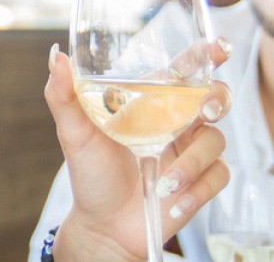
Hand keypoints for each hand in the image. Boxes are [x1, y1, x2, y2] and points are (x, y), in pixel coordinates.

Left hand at [44, 39, 232, 260]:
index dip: (205, 54)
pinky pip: (218, 175)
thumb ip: (64, 95)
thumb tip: (55, 55)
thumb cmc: (91, 175)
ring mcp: (191, 151)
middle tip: (205, 111)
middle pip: (216, 95)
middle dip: (217, 98)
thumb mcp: (74, 134)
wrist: (103, 226)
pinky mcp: (201, 181)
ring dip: (191, 163)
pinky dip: (197, 189)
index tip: (217, 47)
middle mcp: (177, 122)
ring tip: (163, 184)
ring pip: (215, 140)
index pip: (184, 70)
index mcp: (152, 102)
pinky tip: (172, 201)